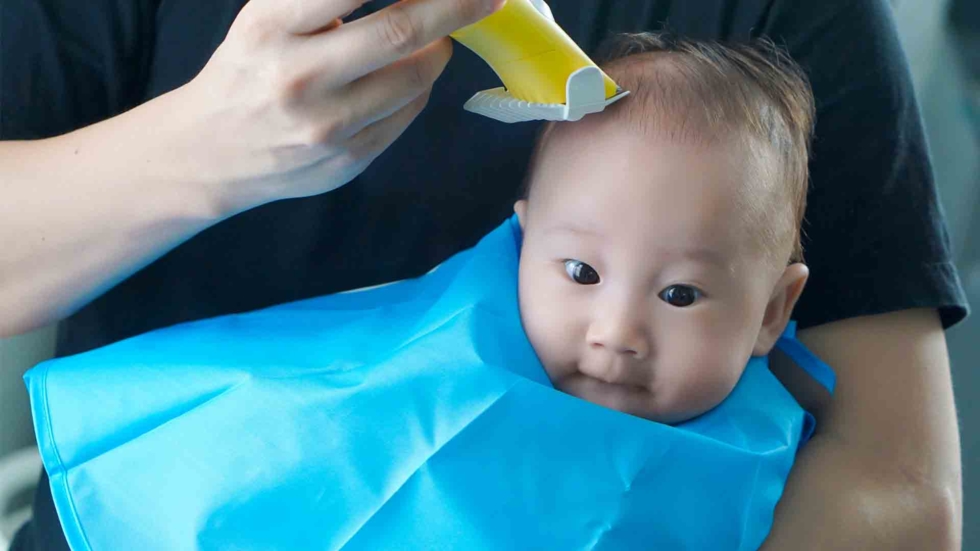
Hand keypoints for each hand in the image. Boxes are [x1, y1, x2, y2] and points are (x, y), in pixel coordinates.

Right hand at [169, 0, 500, 214]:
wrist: (211, 152)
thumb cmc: (250, 68)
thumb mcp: (269, 17)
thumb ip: (327, 2)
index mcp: (270, 25)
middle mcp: (296, 76)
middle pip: (401, 31)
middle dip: (458, 7)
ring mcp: (326, 126)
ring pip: (416, 77)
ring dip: (438, 50)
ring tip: (433, 39)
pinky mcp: (348, 160)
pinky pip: (409, 112)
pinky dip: (418, 87)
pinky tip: (401, 78)